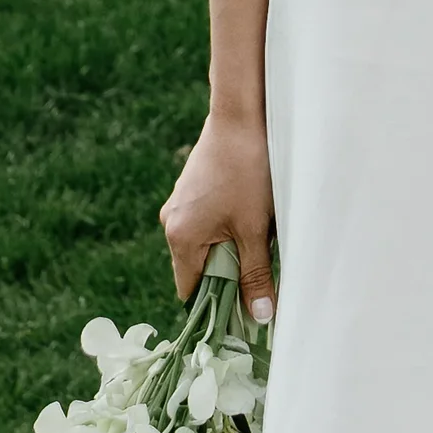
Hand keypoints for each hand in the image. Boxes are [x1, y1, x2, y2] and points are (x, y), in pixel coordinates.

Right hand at [160, 109, 275, 316]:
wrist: (243, 114)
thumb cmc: (248, 171)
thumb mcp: (255, 229)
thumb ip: (255, 275)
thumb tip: (261, 318)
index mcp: (180, 237)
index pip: (190, 290)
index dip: (215, 303)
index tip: (243, 306)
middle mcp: (171, 220)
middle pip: (198, 266)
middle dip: (228, 271)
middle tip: (259, 263)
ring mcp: (180, 201)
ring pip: (206, 242)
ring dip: (231, 245)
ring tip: (258, 229)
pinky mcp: (192, 187)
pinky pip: (208, 220)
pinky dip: (228, 224)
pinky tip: (252, 208)